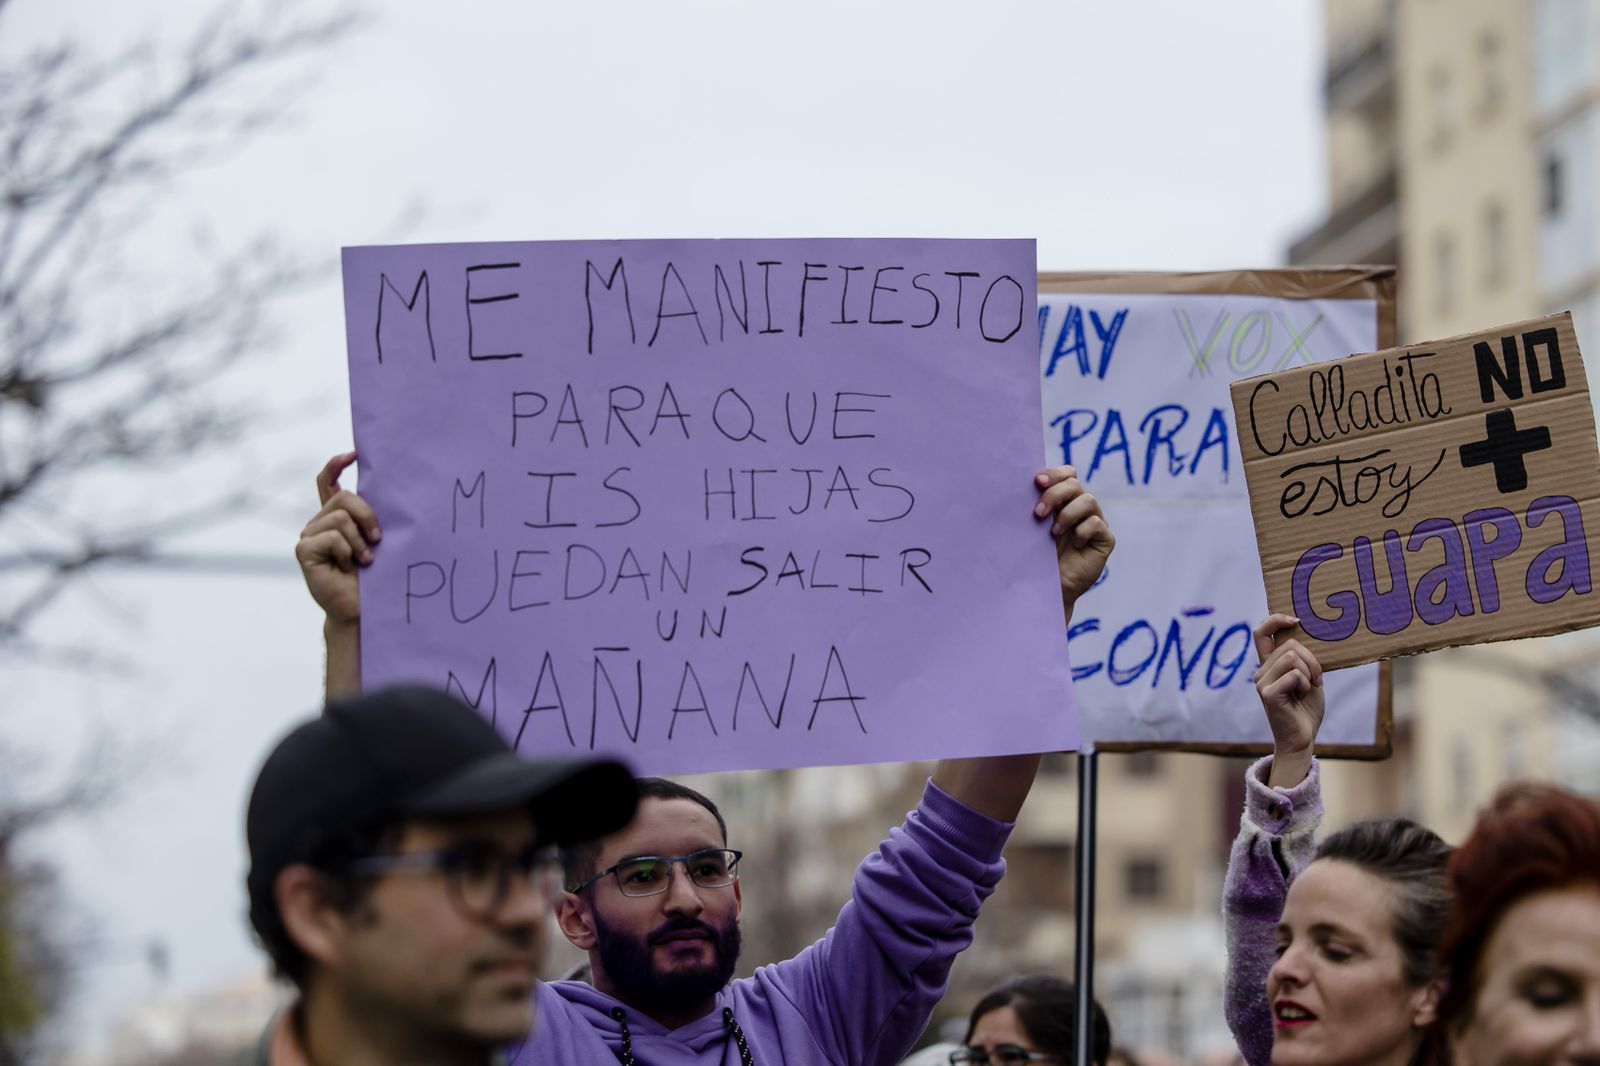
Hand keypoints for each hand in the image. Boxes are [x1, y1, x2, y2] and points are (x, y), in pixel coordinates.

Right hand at [295, 451, 379, 627]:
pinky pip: (332, 537)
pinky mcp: (303, 550)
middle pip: (344, 497)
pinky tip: (345, 568)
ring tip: (363, 561)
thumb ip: (372, 516)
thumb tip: (390, 486)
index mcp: (336, 517)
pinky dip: (346, 553)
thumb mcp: (377, 540)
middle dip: (368, 515)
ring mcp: (309, 535)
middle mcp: (319, 522)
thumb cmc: (375, 576)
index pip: (327, 481)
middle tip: (378, 540)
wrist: (362, 609)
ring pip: (340, 517)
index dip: (335, 464)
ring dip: (359, 541)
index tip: (354, 454)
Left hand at [1033, 466, 1113, 617]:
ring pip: (1088, 500)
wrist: (1049, 588)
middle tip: (1038, 513)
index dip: (1055, 474)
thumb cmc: (1037, 557)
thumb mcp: (1033, 529)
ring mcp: (1095, 523)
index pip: (1068, 474)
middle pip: (1075, 484)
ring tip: (1053, 533)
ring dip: (1067, 514)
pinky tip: (1073, 545)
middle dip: (1054, 494)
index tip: (1036, 482)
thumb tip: (1021, 485)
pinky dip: (1082, 531)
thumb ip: (1034, 507)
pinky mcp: (1105, 540)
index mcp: (1064, 501)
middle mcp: (1081, 508)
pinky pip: (1097, 524)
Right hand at [1252, 613, 1323, 787]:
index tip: (1295, 620)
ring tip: (1308, 689)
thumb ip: (1301, 659)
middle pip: (1290, 645)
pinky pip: (1295, 675)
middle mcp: (1261, 671)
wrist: (1302, 739)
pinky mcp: (1268, 693)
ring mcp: (1261, 682)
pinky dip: (1306, 685)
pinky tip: (1302, 697)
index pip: (1262, 633)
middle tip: (1316, 679)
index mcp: (1269, 665)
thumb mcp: (1308, 678)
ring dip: (1310, 673)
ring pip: (1293, 658)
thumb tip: (1304, 636)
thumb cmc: (1306, 710)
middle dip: (1312, 660)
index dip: (1276, 620)